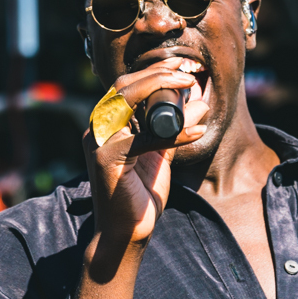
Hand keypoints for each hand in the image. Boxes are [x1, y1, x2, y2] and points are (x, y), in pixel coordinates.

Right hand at [83, 59, 210, 247]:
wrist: (126, 233)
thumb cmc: (140, 194)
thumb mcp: (162, 154)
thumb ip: (175, 128)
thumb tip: (199, 101)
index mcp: (109, 123)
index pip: (128, 85)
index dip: (156, 71)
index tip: (185, 65)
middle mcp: (98, 127)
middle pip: (124, 86)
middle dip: (159, 72)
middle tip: (189, 71)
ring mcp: (98, 141)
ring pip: (126, 100)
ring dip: (160, 88)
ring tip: (191, 86)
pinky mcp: (106, 159)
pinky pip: (143, 139)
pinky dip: (173, 134)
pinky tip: (196, 132)